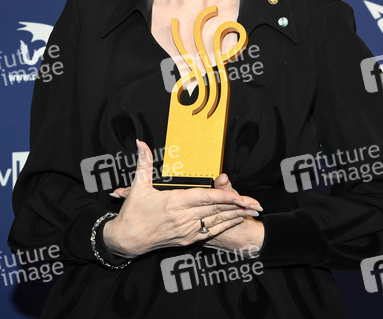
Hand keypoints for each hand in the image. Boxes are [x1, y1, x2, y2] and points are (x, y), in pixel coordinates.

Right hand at [103, 140, 261, 258]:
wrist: (126, 240)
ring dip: (235, 216)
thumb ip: (144, 162)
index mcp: (174, 202)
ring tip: (251, 211)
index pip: (206, 198)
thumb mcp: (138, 186)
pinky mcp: (186, 239)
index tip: (240, 196)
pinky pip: (209, 232)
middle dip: (238, 207)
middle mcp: (183, 218)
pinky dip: (223, 226)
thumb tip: (141, 143)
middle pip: (216, 211)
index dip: (225, 197)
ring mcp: (186, 230)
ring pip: (216, 222)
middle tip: (256, 204)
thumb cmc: (132, 213)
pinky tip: (233, 221)